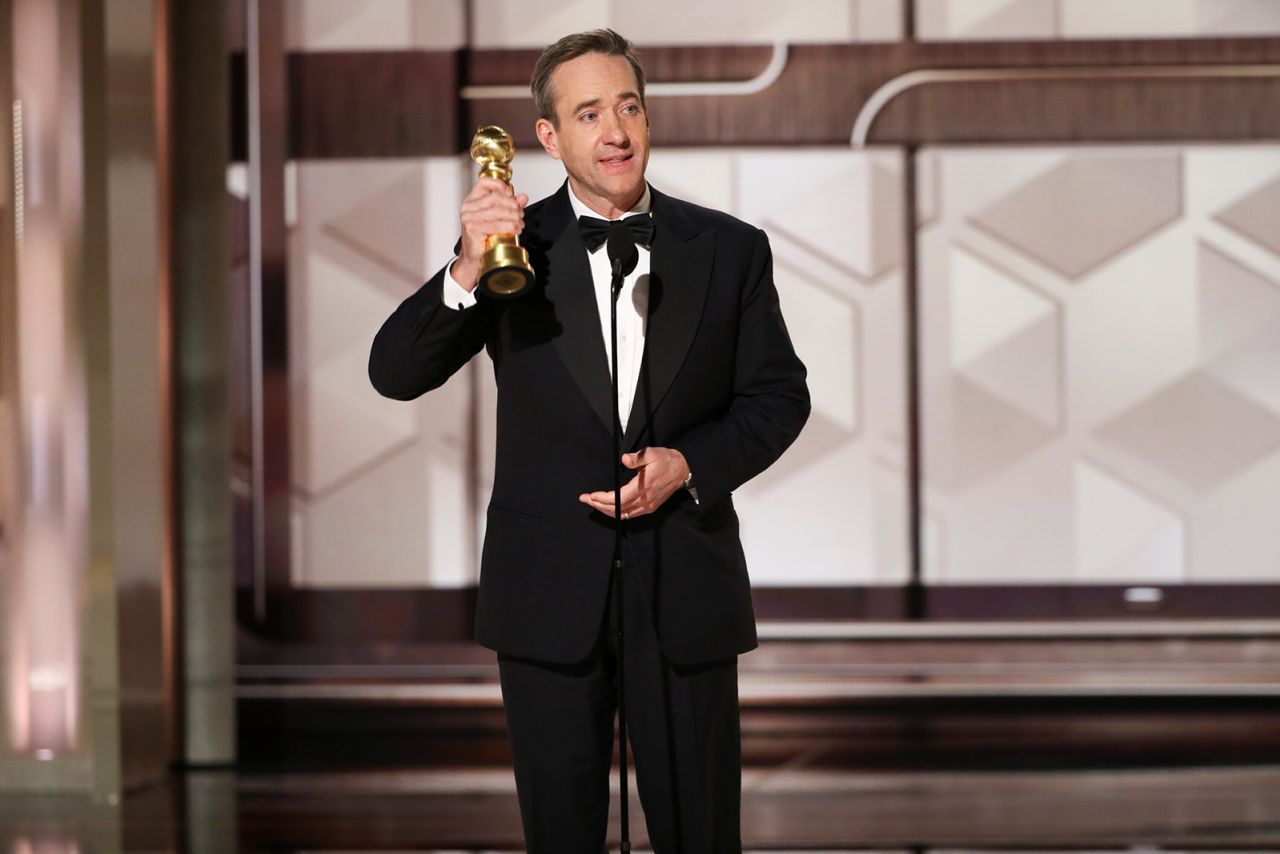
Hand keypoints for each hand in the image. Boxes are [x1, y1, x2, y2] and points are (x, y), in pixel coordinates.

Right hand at [451, 177, 528, 291]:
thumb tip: (523, 197)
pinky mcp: (472, 229)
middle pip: (496, 197)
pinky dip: (510, 226)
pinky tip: (516, 230)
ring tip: (520, 223)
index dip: (501, 185)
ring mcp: (468, 217)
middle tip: (521, 214)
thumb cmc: (484, 239)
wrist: (475, 259)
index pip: (485, 182)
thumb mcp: (498, 218)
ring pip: (498, 209)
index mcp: (472, 201)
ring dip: (514, 216)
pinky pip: (497, 224)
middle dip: (513, 205)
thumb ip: (510, 206)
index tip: (512, 194)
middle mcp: (468, 207)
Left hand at [579, 447, 689, 519]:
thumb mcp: (652, 453)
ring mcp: (647, 506)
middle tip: (585, 499)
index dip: (603, 499)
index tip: (591, 495)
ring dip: (606, 510)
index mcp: (643, 487)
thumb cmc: (666, 461)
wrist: (682, 471)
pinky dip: (616, 513)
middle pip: (617, 509)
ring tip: (593, 503)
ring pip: (622, 514)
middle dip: (599, 505)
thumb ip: (637, 457)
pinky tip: (608, 508)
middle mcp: (645, 500)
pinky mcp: (649, 508)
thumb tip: (624, 459)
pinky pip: (629, 515)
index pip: (619, 499)